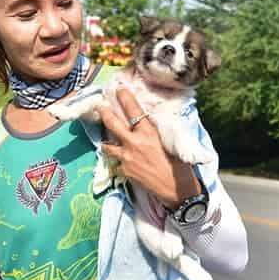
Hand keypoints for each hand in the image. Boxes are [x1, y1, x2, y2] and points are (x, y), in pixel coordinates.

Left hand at [99, 88, 200, 207]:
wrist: (177, 190)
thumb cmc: (179, 166)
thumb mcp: (171, 142)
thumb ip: (157, 131)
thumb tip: (149, 120)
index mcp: (148, 132)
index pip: (133, 109)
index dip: (124, 97)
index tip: (119, 89)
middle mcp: (134, 143)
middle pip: (112, 124)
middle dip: (104, 112)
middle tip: (99, 105)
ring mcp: (127, 158)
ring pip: (108, 145)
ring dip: (107, 141)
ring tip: (106, 140)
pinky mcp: (125, 171)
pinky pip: (116, 163)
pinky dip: (118, 161)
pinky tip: (122, 162)